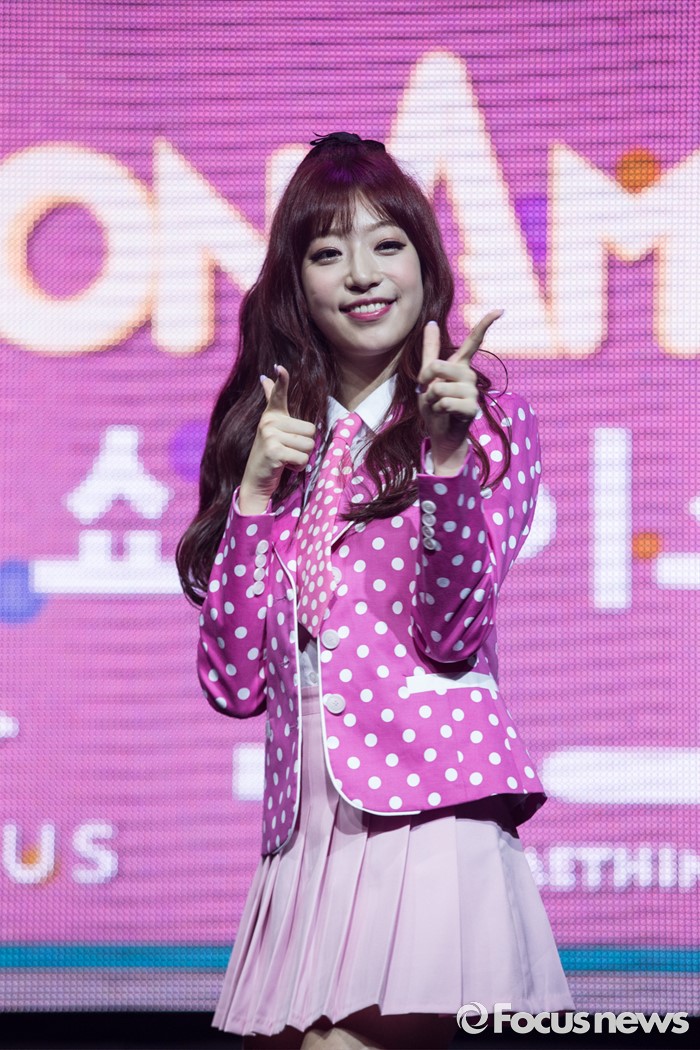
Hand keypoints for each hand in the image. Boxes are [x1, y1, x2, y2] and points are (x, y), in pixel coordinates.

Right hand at [239, 365, 316, 512]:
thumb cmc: (270, 453)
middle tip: (287, 451)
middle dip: (304, 446)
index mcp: (271, 416)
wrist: (256, 480)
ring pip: (308, 445)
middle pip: (310, 430)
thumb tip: (264, 377)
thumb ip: (271, 402)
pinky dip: (298, 467)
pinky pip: (302, 458)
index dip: (281, 381)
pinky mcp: (274, 451)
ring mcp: (270, 436)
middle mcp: (269, 422)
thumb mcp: (272, 427)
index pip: (278, 394)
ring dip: (302, 457)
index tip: (280, 368)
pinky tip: (284, 466)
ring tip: (286, 458)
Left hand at [417, 311, 502, 472]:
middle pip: (437, 366)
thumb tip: (432, 323)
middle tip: (429, 393)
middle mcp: (469, 376)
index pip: (475, 341)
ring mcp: (473, 392)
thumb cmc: (434, 404)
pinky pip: (446, 403)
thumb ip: (431, 351)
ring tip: (439, 407)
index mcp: (460, 366)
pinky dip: (438, 411)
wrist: (439, 432)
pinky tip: (446, 415)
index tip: (501, 309)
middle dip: (425, 381)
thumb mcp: (428, 376)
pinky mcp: (472, 408)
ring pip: (439, 388)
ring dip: (431, 400)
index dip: (486, 323)